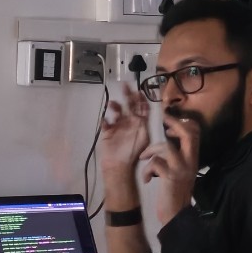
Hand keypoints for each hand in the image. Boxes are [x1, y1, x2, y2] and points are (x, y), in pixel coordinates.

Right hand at [98, 83, 150, 202]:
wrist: (120, 166)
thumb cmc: (133, 153)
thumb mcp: (144, 138)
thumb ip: (145, 124)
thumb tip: (147, 110)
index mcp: (139, 123)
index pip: (141, 107)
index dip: (140, 98)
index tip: (139, 90)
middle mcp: (129, 121)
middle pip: (128, 105)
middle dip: (127, 95)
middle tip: (125, 85)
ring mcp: (117, 125)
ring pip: (116, 111)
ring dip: (115, 106)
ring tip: (113, 105)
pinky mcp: (107, 131)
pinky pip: (105, 122)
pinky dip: (105, 120)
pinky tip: (105, 120)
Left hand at [139, 116, 200, 226]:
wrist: (176, 214)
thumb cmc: (175, 193)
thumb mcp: (182, 172)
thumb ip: (179, 157)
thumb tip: (170, 141)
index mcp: (193, 159)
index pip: (196, 134)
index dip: (184, 123)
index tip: (170, 124)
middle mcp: (189, 161)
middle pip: (187, 134)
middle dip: (174, 124)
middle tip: (164, 121)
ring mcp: (180, 169)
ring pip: (166, 147)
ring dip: (150, 150)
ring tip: (143, 158)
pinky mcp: (170, 177)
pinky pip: (155, 163)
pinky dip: (146, 170)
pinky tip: (146, 179)